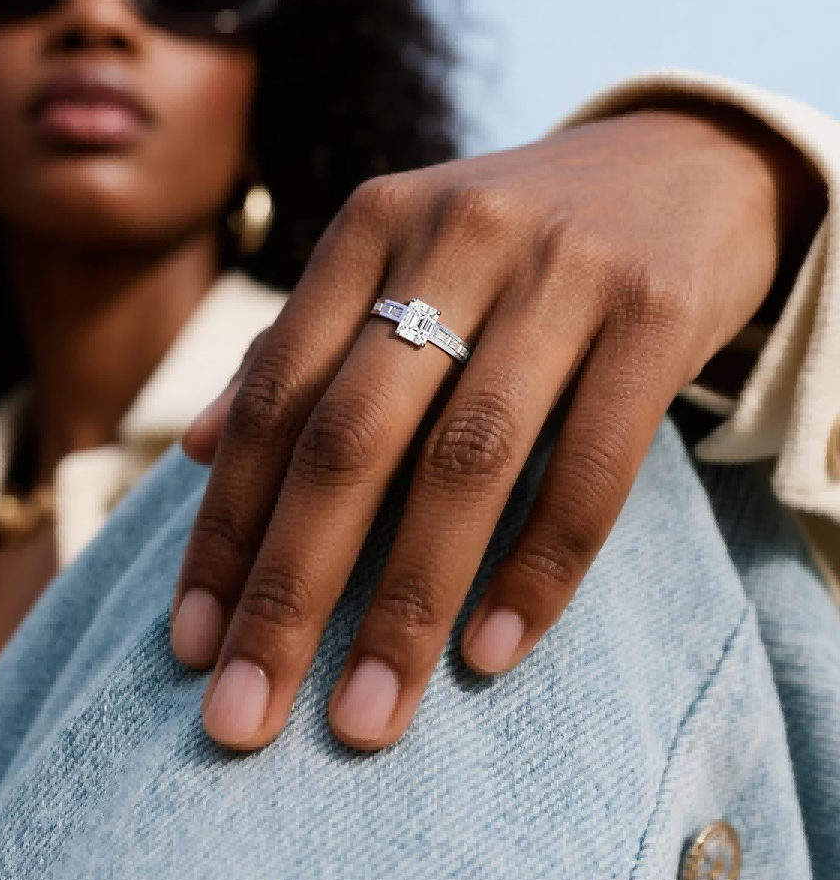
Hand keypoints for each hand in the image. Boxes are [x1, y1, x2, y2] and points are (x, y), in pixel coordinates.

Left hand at [172, 106, 823, 750]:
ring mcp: (561, 271)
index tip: (191, 646)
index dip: (224, 528)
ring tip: (366, 718)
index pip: (273, 397)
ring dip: (405, 605)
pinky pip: (592, 466)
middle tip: (243, 717)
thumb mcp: (398, 263)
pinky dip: (539, 568)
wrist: (688, 161)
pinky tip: (493, 652)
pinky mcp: (657, 311)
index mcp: (370, 227)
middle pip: (348, 439)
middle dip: (287, 590)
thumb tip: (193, 450)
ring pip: (465, 462)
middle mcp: (453, 237)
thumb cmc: (516, 239)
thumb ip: (300, 346)